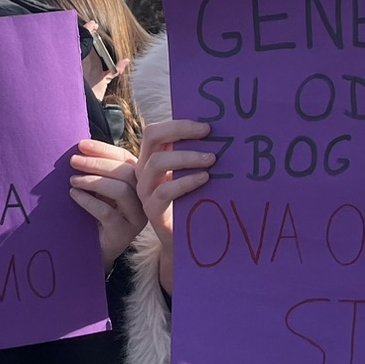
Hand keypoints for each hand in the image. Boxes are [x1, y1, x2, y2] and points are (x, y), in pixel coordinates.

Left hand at [68, 139, 144, 266]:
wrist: (92, 250)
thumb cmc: (94, 214)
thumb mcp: (98, 188)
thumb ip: (98, 170)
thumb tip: (81, 147)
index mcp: (138, 181)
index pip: (126, 158)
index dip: (104, 149)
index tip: (81, 144)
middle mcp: (144, 198)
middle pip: (127, 171)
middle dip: (98, 163)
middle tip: (74, 161)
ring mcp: (137, 217)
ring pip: (121, 190)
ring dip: (94, 181)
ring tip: (73, 180)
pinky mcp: (125, 233)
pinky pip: (108, 212)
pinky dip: (88, 201)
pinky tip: (74, 195)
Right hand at [135, 118, 215, 290]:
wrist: (183, 240)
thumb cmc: (192, 201)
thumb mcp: (191, 174)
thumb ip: (196, 155)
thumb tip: (220, 132)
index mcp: (152, 157)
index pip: (157, 131)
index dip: (179, 124)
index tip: (207, 126)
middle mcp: (144, 170)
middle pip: (152, 137)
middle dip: (180, 130)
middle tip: (208, 132)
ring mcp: (145, 189)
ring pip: (158, 162)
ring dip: (187, 157)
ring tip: (212, 159)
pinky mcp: (151, 209)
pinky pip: (165, 190)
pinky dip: (186, 181)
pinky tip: (205, 179)